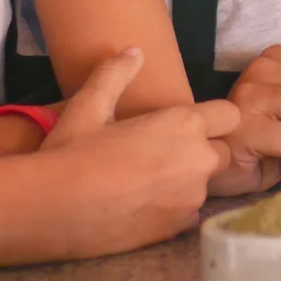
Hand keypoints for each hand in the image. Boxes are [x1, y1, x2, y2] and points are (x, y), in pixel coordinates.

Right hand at [39, 48, 242, 256]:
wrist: (49, 210)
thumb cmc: (71, 152)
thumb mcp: (88, 106)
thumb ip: (116, 74)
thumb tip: (134, 52)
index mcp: (184, 124)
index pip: (230, 116)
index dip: (214, 120)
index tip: (187, 127)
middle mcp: (198, 159)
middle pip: (222, 152)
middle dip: (201, 153)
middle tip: (162, 157)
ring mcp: (191, 197)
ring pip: (204, 185)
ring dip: (185, 183)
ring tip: (146, 185)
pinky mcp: (178, 228)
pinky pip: (189, 214)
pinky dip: (173, 210)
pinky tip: (142, 208)